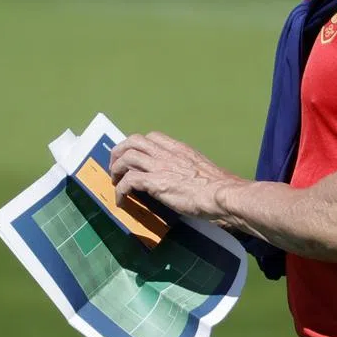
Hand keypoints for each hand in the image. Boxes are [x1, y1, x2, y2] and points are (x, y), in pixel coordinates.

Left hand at [109, 131, 241, 220]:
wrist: (221, 195)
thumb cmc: (218, 187)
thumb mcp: (201, 169)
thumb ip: (187, 168)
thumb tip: (182, 178)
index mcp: (179, 149)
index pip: (153, 136)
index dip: (139, 145)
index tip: (135, 157)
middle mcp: (167, 153)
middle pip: (134, 141)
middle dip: (120, 151)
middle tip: (116, 166)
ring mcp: (160, 166)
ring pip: (127, 157)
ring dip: (116, 169)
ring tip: (115, 182)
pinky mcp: (155, 183)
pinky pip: (128, 181)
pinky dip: (120, 190)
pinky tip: (121, 200)